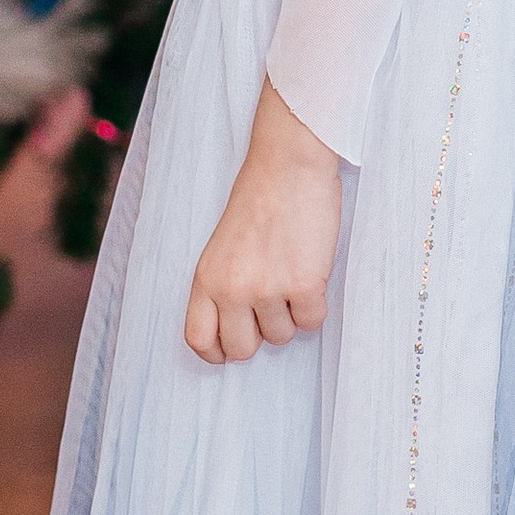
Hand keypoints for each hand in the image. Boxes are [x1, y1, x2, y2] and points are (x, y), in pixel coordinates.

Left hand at [184, 79, 340, 363]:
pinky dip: (315, 305)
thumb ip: (224, 286)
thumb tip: (238, 330)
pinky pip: (312, 322)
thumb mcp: (223, 246)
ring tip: (292, 272)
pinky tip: (311, 272)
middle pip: (242, 350)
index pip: (199, 340)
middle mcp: (232, 289)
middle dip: (259, 335)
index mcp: (206, 278)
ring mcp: (268, 289)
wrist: (288, 164)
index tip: (232, 345)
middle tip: (271, 307)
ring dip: (290, 313)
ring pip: (282, 336)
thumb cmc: (260, 199)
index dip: (217, 351)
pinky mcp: (303, 285)